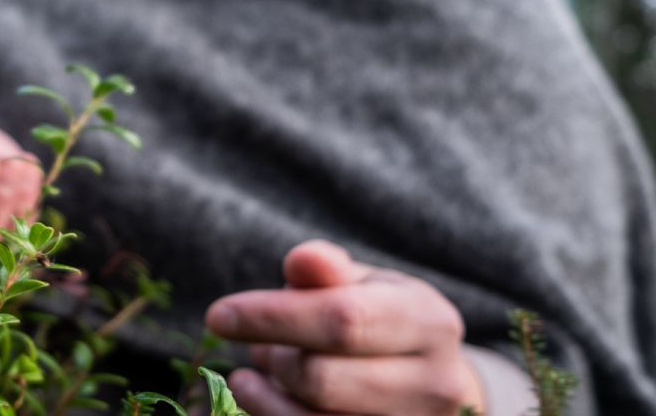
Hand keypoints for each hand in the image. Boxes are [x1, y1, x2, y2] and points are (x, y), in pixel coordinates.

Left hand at [206, 240, 486, 415]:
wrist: (429, 383)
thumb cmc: (383, 322)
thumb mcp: (363, 285)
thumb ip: (328, 272)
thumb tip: (302, 259)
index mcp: (429, 322)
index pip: (342, 320)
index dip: (272, 317)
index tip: (219, 315)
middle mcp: (436, 384)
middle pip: (321, 378)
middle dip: (276, 358)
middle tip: (263, 347)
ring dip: (269, 395)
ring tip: (265, 368)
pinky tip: (259, 396)